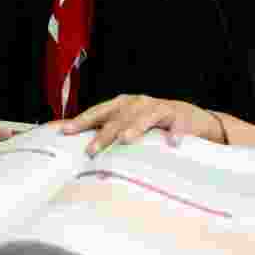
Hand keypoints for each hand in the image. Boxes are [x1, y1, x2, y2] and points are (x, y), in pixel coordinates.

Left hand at [47, 94, 223, 155]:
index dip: (82, 121)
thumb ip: (108, 129)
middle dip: (104, 134)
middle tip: (91, 150)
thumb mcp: (129, 122)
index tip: (65, 131)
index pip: (98, 112)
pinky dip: (174, 133)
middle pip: (118, 118)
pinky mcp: (179, 117)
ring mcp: (158, 108)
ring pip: (145, 117)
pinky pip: (176, 125)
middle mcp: (138, 103)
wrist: (189, 116)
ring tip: (125, 139)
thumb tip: (81, 147)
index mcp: (122, 105)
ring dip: (135, 127)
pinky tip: (172, 143)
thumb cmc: (152, 122)